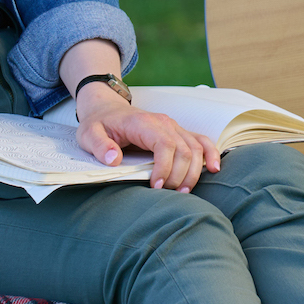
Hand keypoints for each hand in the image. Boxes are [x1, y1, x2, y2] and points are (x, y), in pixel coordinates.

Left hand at [73, 84, 221, 191]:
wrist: (107, 109)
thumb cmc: (99, 124)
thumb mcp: (89, 134)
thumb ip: (99, 146)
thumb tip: (113, 159)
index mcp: (143, 123)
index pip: (165, 144)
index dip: (165, 167)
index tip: (156, 187)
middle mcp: (164, 123)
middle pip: (185, 149)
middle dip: (180, 175)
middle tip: (168, 194)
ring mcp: (174, 127)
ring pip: (196, 147)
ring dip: (194, 171)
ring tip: (184, 192)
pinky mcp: (178, 133)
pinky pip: (201, 141)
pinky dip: (211, 154)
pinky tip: (214, 168)